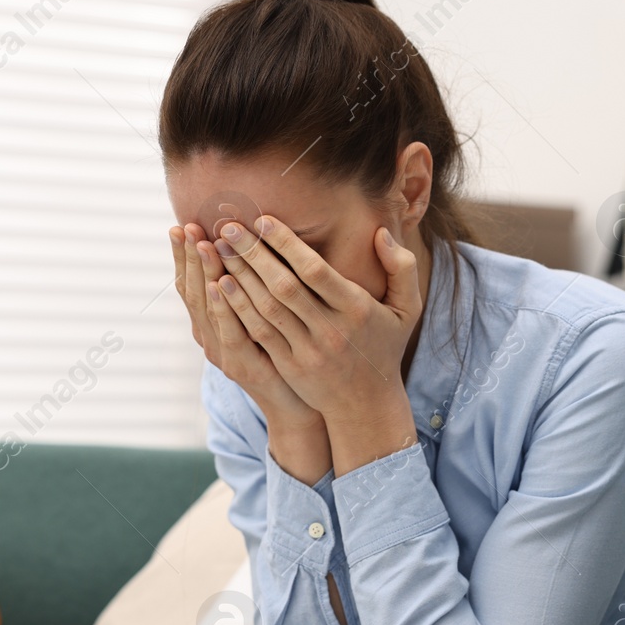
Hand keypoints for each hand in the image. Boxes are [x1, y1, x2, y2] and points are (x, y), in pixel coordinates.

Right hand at [170, 221, 322, 430]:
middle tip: (186, 226)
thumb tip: (245, 247)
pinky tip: (219, 284)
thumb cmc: (285, 356)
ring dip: (204, 275)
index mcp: (212, 325)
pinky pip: (230, 332)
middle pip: (193, 292)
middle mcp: (210, 339)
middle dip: (189, 258)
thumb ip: (250, 289)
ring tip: (202, 244)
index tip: (180, 225)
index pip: (191, 284)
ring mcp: (223, 355)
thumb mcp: (262, 319)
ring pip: (208, 309)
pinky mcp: (243, 368)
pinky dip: (222, 308)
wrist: (297, 406)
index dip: (184, 257)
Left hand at [207, 216, 422, 420]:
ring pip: (267, 308)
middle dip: (253, 254)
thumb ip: (402, 267)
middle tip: (227, 226)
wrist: (366, 404)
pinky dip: (238, 308)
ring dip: (239, 277)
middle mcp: (330, 330)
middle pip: (284, 286)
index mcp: (356, 309)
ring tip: (217, 250)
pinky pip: (259, 333)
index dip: (287, 244)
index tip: (263, 220)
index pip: (316, 271)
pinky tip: (220, 286)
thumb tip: (382, 233)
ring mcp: (307, 350)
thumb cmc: (385, 346)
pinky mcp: (289, 366)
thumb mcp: (406, 308)